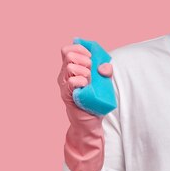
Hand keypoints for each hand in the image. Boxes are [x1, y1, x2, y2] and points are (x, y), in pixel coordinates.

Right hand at [57, 43, 112, 170]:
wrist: (92, 121)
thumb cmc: (96, 99)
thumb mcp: (103, 81)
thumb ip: (105, 70)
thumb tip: (104, 66)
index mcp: (71, 68)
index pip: (68, 49)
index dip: (80, 49)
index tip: (91, 58)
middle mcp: (64, 74)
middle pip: (68, 55)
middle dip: (84, 59)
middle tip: (91, 70)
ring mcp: (64, 84)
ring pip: (70, 66)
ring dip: (84, 70)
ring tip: (89, 80)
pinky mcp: (66, 94)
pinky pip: (71, 81)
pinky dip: (81, 80)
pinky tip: (86, 85)